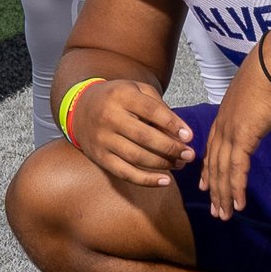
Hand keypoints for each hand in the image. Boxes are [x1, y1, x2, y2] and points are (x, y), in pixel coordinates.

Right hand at [68, 77, 194, 189]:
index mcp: (121, 95)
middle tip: (190, 155)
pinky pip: (126, 173)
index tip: (189, 136)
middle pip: (145, 137)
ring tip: (180, 164)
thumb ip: (159, 106)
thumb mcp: (136, 90)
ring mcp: (103, 139)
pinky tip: (165, 181)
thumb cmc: (117, 99)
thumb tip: (181, 134)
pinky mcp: (100, 157)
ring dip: (163, 164)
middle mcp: (109, 117)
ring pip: (137, 157)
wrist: (80, 108)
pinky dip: (147, 180)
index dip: (172, 124)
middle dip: (171, 148)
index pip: (151, 110)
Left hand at [200, 52, 270, 220]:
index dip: (208, 169)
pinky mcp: (242, 138)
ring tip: (225, 215)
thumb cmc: (267, 77)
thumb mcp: (254, 97)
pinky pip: (236, 170)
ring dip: (223, 196)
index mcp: (223, 117)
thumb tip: (257, 114)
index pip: (211, 149)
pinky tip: (238, 205)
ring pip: (222, 172)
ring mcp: (229, 133)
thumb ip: (250, 111)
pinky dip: (236, 189)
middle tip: (216, 211)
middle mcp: (222, 127)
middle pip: (213, 165)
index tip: (204, 185)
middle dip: (214, 190)